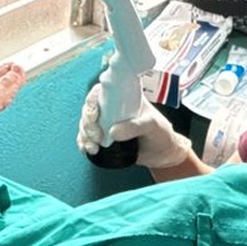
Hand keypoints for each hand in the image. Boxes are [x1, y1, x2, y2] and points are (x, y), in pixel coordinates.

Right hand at [76, 84, 191, 168]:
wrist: (162, 154)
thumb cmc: (161, 134)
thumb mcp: (152, 126)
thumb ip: (135, 127)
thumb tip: (113, 132)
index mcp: (124, 97)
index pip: (101, 91)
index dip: (92, 99)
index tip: (94, 112)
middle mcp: (112, 107)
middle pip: (89, 107)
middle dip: (87, 121)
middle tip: (96, 135)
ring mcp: (107, 122)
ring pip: (86, 123)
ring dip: (85, 134)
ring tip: (93, 146)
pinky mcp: (104, 137)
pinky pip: (87, 137)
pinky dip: (83, 142)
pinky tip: (86, 149)